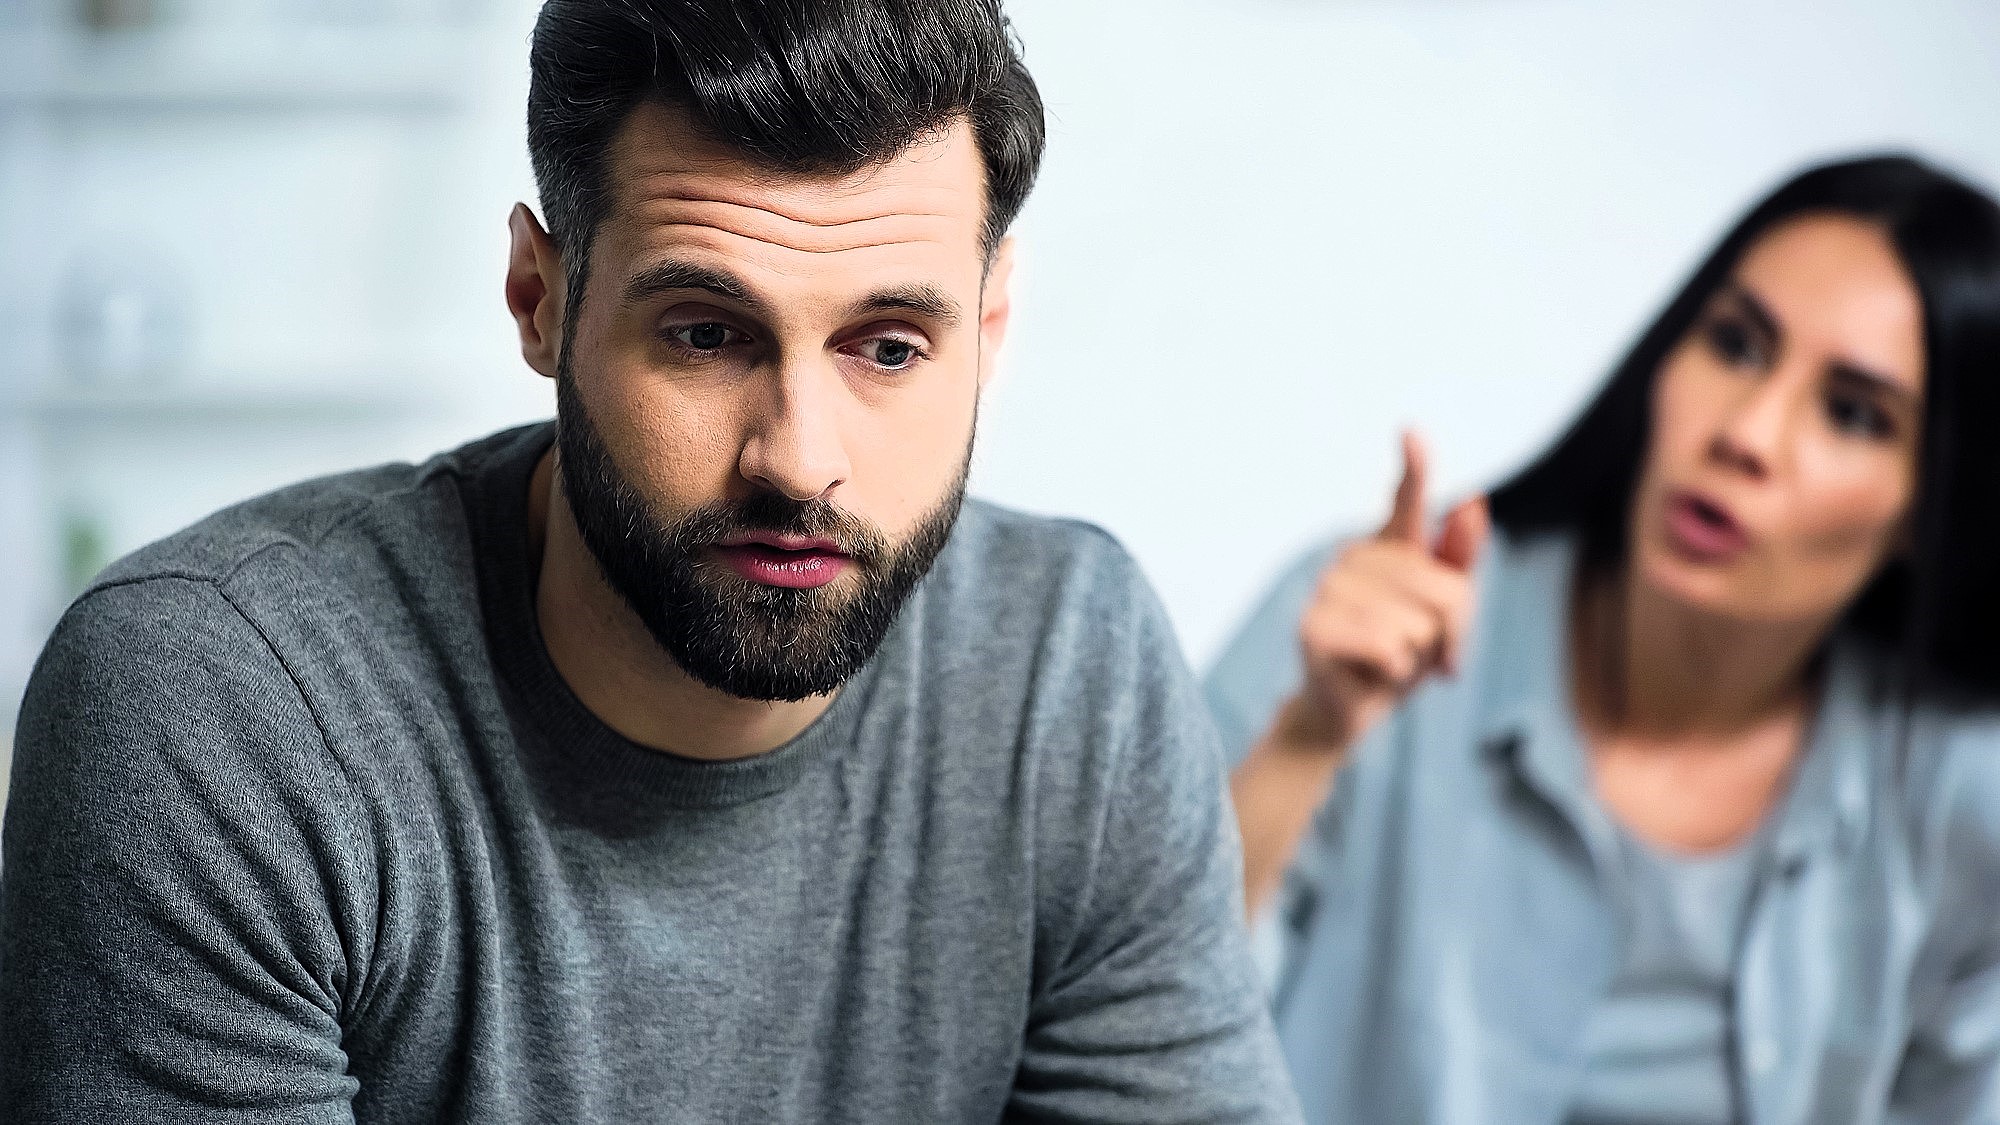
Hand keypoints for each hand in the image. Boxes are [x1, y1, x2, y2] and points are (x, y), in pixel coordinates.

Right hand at [1284, 431, 1488, 748]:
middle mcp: (1353, 557)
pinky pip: (1388, 647)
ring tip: (1393, 664)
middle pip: (1446, 590)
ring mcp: (1327, 588)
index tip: (1412, 432)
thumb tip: (1472, 501)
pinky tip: (1370, 674)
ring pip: (1418, 623)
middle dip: (1451, 635)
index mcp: (1389, 546)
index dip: (1414, 467)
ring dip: (1418, 658)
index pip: (1406, 498)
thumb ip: (1459, 561)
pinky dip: (1393, 673)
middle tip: (1425, 653)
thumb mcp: (1444, 615)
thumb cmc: (1401, 656)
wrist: (1351, 712)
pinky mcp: (1312, 627)